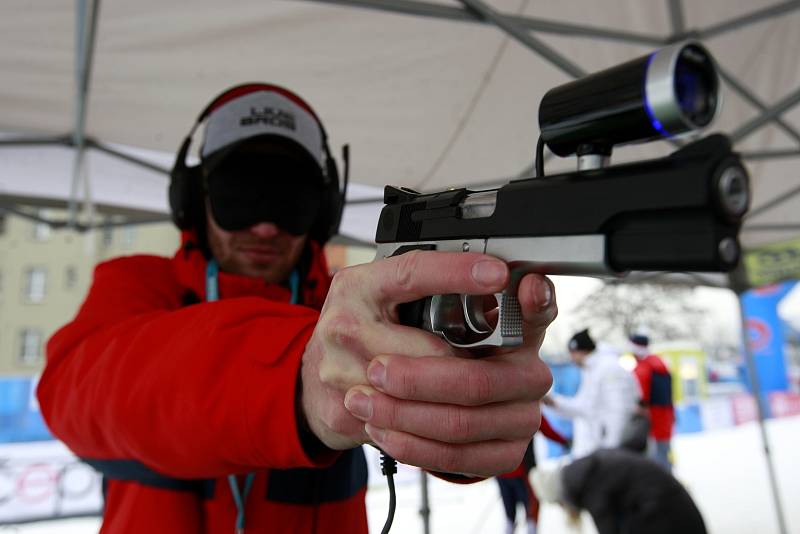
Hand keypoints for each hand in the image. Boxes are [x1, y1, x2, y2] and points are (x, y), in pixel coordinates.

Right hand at [300, 250, 555, 476]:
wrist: (313, 377)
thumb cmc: (363, 328)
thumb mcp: (391, 294)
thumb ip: (444, 285)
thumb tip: (521, 284)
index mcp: (360, 286)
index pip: (412, 273)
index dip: (457, 272)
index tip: (497, 273)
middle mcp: (345, 324)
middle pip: (431, 351)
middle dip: (476, 364)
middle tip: (507, 369)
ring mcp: (340, 372)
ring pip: (424, 397)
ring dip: (462, 401)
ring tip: (488, 400)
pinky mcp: (344, 413)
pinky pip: (406, 430)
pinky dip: (438, 431)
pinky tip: (455, 424)